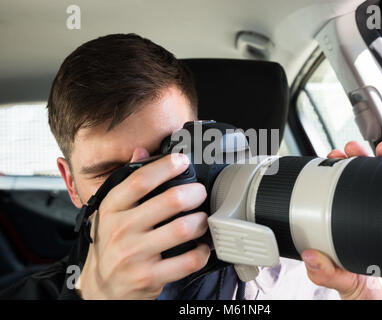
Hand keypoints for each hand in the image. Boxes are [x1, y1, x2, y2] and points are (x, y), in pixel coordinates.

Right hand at [76, 148, 209, 298]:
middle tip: (200, 193)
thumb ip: (127, 182)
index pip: (140, 180)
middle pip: (169, 201)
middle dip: (194, 193)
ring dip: (201, 221)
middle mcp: (121, 230)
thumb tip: (142, 151)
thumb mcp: (111, 212)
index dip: (166, 166)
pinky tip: (201, 247)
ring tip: (202, 219)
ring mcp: (134, 255)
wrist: (100, 289)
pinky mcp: (148, 277)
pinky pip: (187, 261)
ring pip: (182, 229)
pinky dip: (201, 252)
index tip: (182, 161)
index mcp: (111, 208)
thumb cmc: (110, 245)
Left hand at [301, 141, 381, 299]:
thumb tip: (310, 257)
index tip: (332, 158)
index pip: (337, 191)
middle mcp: (365, 217)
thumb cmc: (367, 294)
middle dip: (357, 158)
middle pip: (361, 179)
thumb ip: (326, 274)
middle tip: (353, 150)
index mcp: (345, 226)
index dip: (334, 172)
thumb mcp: (343, 284)